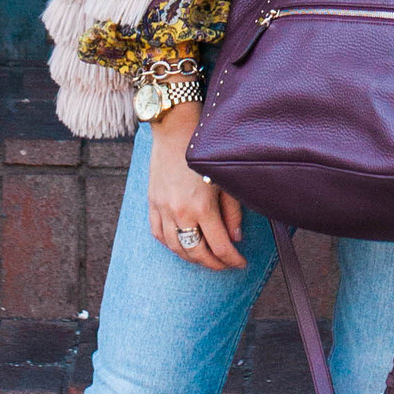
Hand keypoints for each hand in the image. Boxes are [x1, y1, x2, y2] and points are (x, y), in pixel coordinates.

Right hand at [147, 109, 244, 269]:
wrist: (176, 128)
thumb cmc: (203, 151)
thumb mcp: (225, 181)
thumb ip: (232, 213)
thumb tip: (235, 238)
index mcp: (201, 207)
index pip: (220, 247)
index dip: (232, 260)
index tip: (240, 263)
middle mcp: (179, 212)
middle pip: (197, 253)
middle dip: (214, 264)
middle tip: (226, 264)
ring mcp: (162, 209)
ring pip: (176, 248)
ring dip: (192, 258)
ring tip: (206, 258)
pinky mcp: (152, 203)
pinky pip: (158, 233)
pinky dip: (171, 244)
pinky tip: (182, 244)